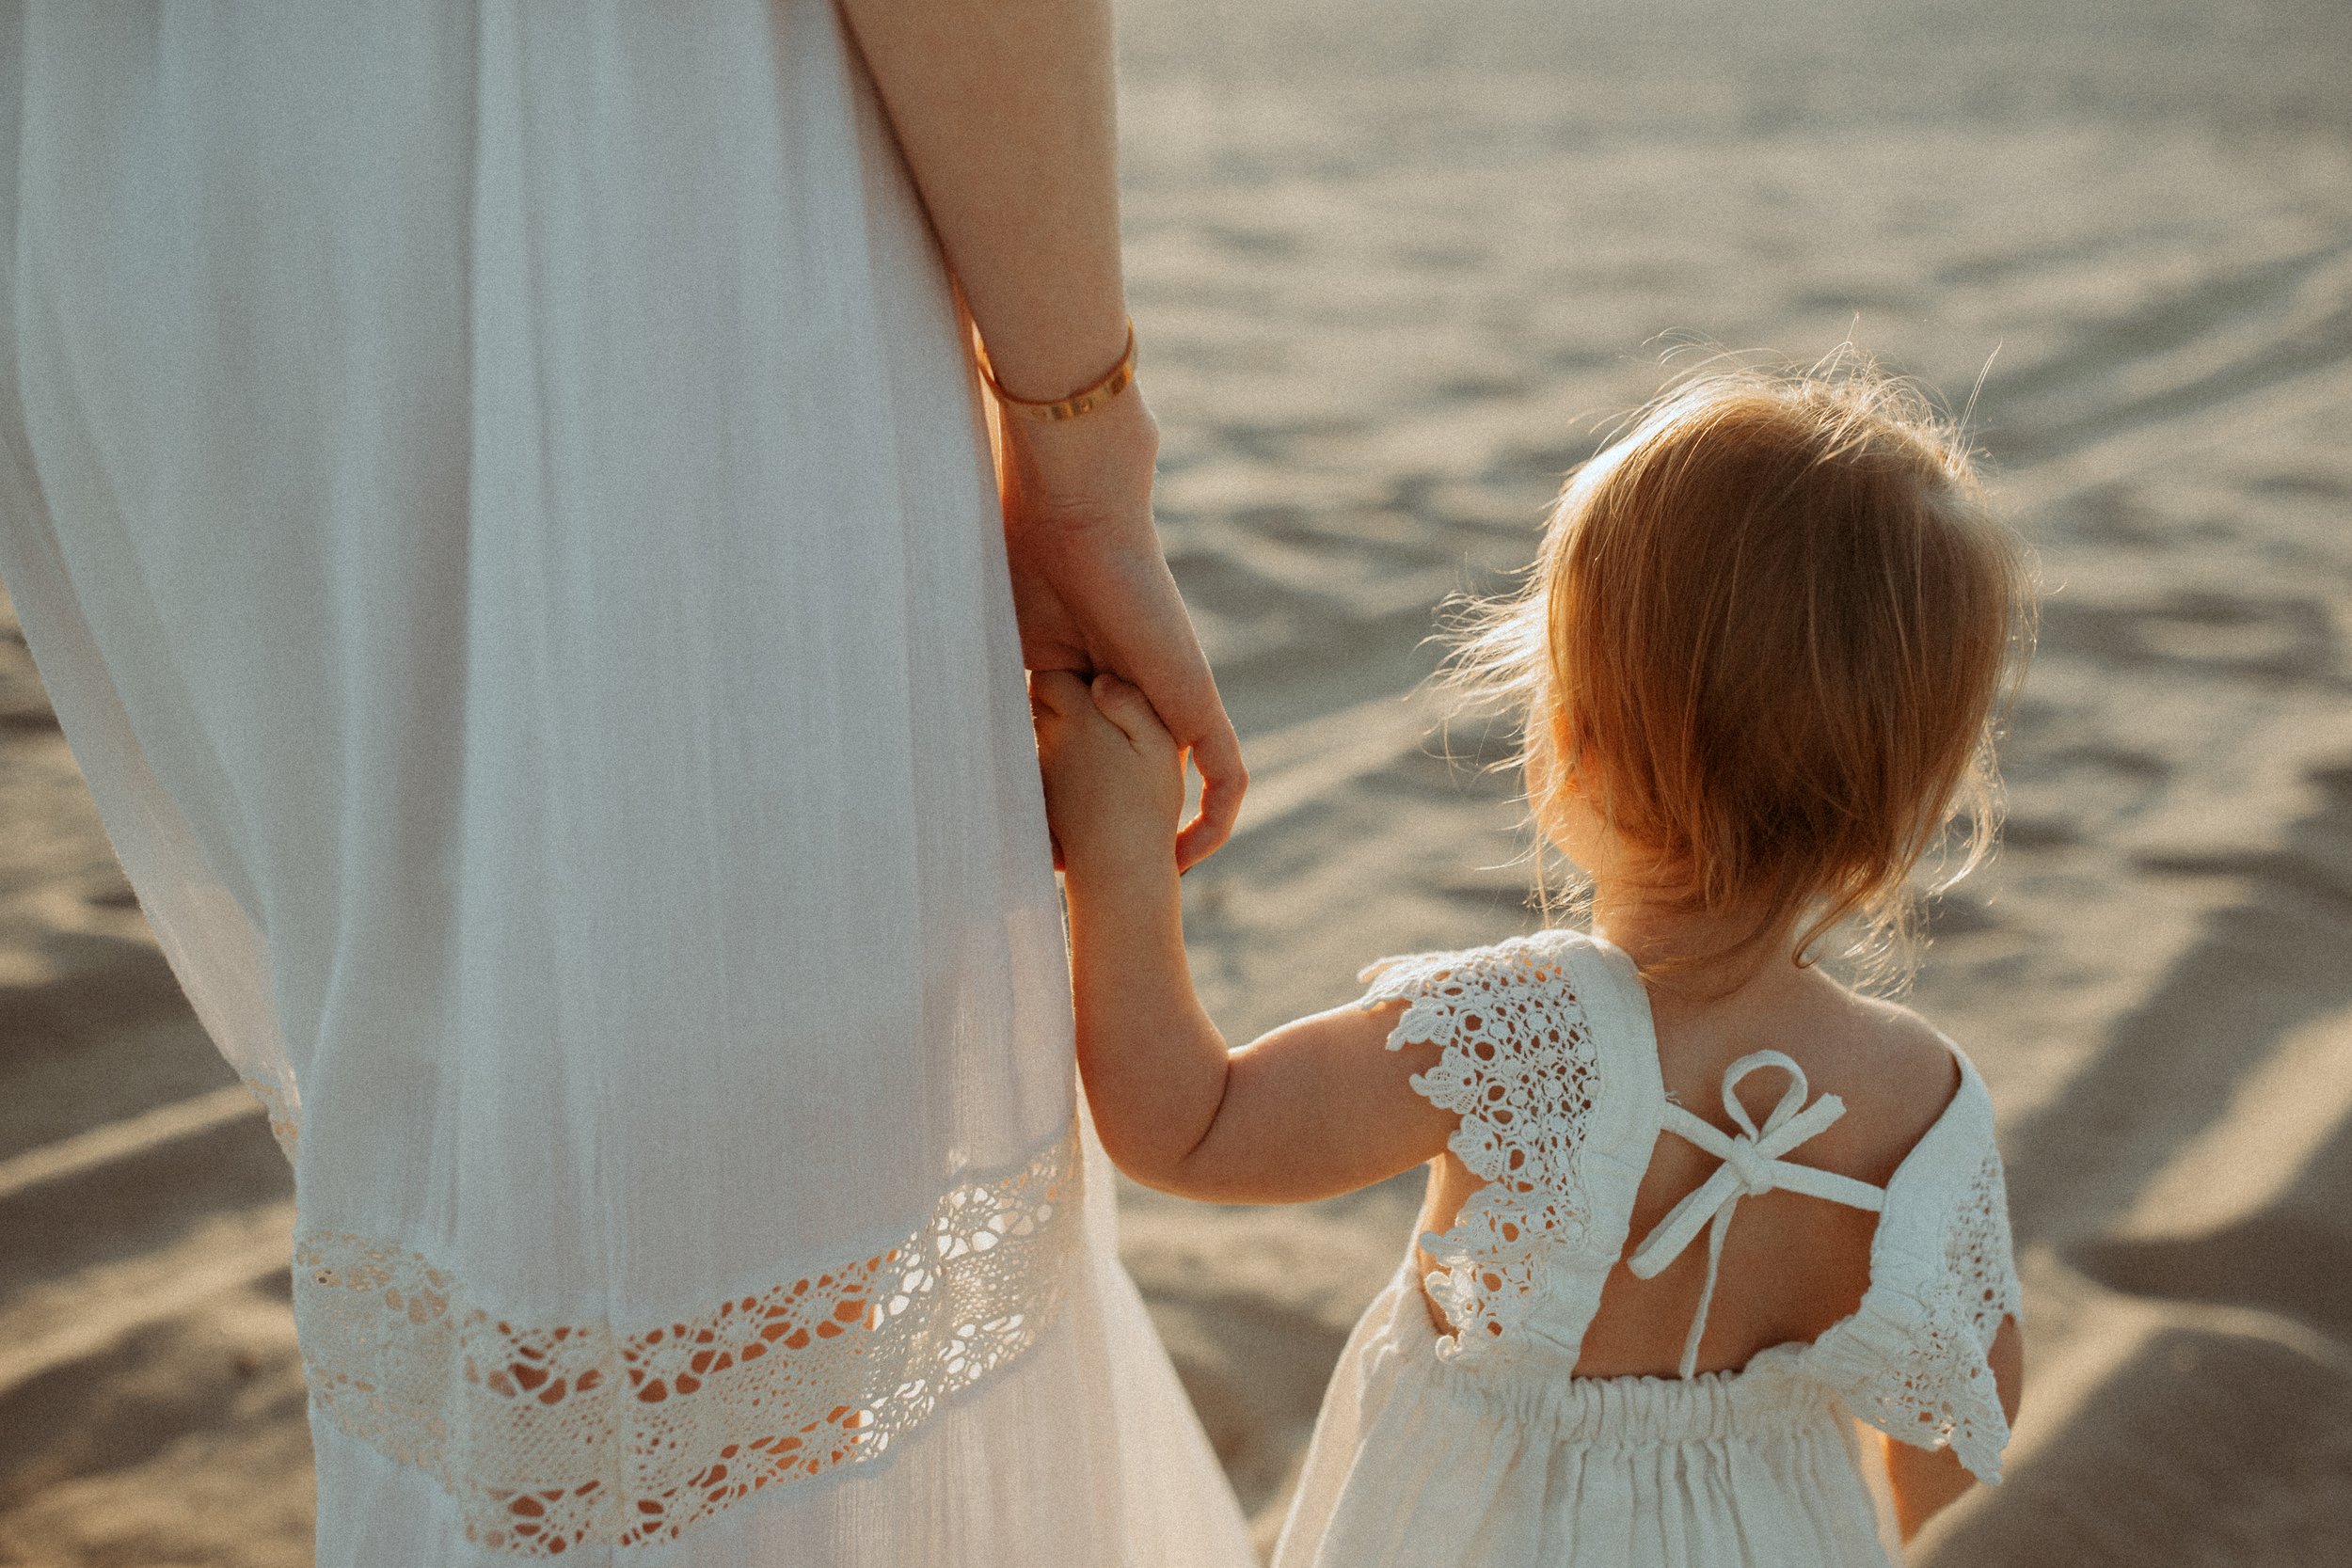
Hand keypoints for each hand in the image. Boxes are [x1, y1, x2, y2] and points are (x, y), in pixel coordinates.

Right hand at [999, 389, 1243, 868]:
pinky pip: (1228, 774)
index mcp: (1098, 683)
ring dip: (1162, 836)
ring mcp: (1173, 699)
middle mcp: (1141, 694)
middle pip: (1137, 783)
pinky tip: (1190, 857)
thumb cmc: (1029, 560)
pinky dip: (1217, 819)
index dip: (1071, 808)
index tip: (1039, 849)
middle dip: (1111, 835)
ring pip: (1182, 787)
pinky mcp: (1196, 701)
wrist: (1072, 513)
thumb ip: (995, 693)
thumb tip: (940, 739)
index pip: (1096, 762)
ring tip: (1133, 880)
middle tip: (1072, 877)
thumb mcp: (1008, 649)